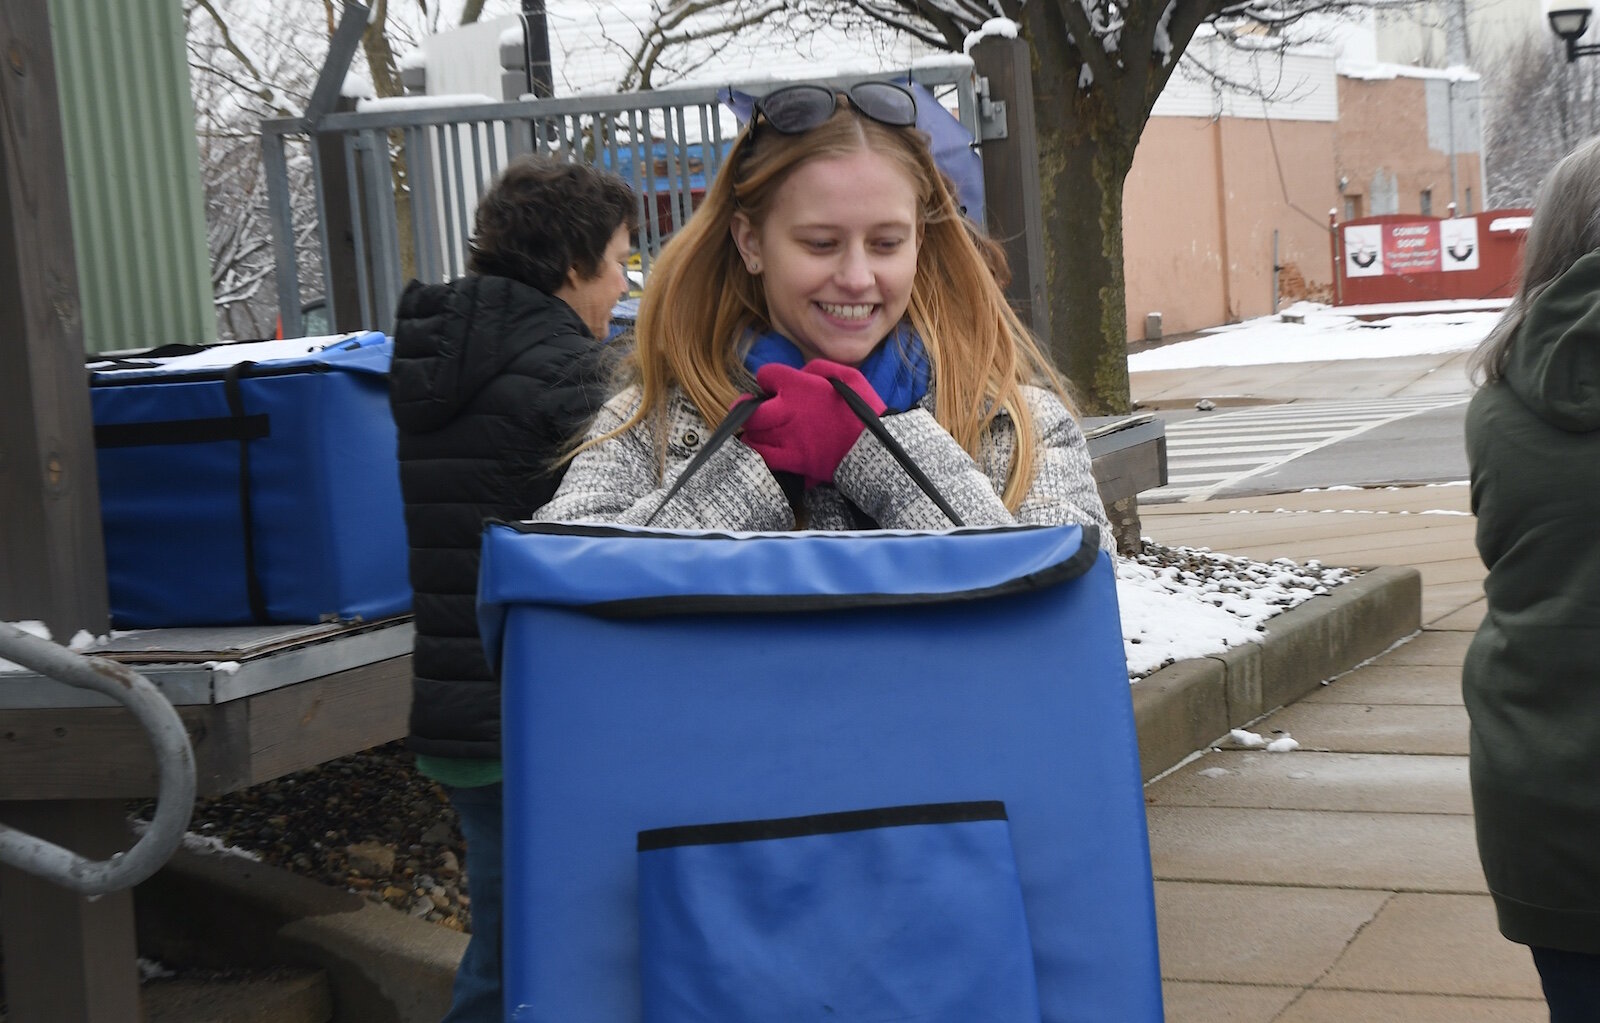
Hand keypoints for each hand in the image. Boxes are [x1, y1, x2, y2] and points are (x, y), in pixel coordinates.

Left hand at [740, 361, 886, 488]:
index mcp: (800, 387)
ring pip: (753, 435)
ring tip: (761, 430)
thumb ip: (818, 369)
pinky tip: (765, 449)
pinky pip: (764, 457)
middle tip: (753, 409)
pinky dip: (759, 452)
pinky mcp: (793, 461)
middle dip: (747, 408)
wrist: (875, 448)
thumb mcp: (849, 375)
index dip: (769, 378)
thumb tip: (799, 374)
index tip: (776, 384)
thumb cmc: (866, 409)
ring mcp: (788, 438)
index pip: (766, 375)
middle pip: (751, 410)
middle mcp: (788, 411)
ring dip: (754, 431)